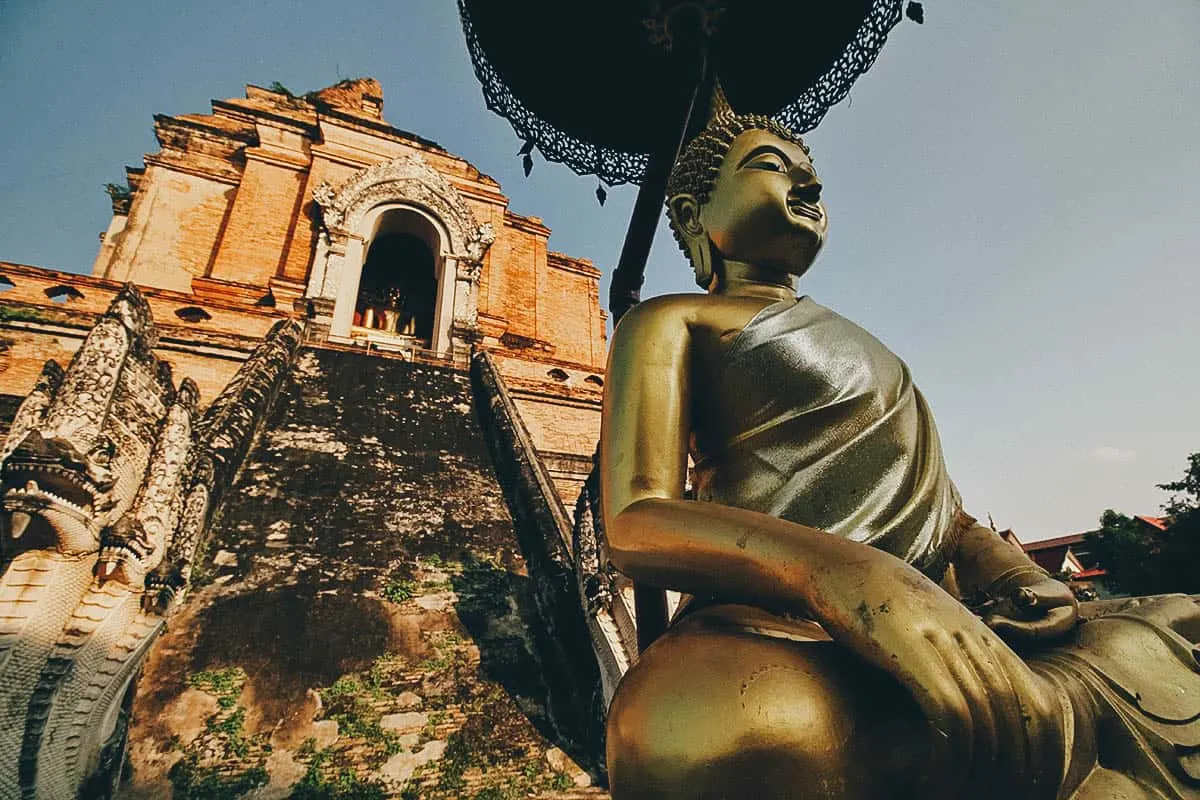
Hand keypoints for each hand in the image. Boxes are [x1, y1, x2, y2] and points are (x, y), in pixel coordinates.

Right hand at [803, 546, 1063, 799]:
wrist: (838, 566)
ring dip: (980, 773)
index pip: (1041, 706)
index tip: (1034, 789)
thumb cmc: (878, 604)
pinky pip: (948, 715)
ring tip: (962, 798)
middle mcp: (974, 639)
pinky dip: (950, 756)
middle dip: (1018, 772)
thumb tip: (978, 711)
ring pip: (986, 723)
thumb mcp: (930, 628)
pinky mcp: (911, 650)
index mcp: (986, 638)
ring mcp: (944, 643)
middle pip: (1020, 720)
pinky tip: (935, 779)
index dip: (1045, 756)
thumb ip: (959, 660)